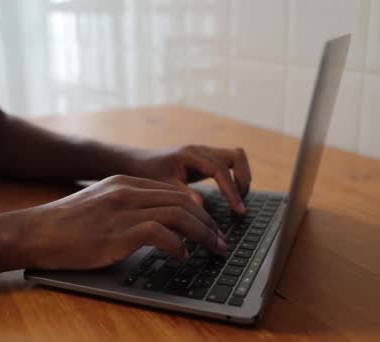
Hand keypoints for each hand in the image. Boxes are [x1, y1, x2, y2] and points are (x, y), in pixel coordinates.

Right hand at [21, 175, 225, 269]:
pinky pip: (161, 234)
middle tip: (220, 240)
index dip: (198, 209)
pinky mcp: (118, 231)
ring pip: (179, 214)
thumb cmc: (64, 226)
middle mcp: (127, 191)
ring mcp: (123, 210)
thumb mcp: (99, 205)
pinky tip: (182, 257)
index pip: (173, 192)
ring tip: (213, 249)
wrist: (34, 232)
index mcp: (124, 183)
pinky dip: (178, 246)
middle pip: (182, 201)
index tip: (209, 226)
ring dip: (202, 233)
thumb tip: (156, 226)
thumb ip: (126, 208)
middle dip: (208, 222)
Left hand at [126, 145, 251, 213]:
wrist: (136, 163)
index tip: (238, 210)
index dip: (232, 191)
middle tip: (240, 204)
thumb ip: (182, 195)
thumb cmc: (147, 173)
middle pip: (236, 157)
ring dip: (242, 177)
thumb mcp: (162, 186)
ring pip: (236, 158)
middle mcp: (201, 150)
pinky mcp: (206, 160)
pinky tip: (230, 196)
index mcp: (190, 155)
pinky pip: (229, 165)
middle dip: (243, 180)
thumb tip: (202, 207)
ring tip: (238, 200)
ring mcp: (205, 153)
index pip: (220, 170)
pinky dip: (234, 178)